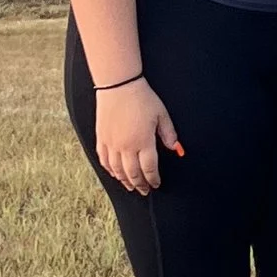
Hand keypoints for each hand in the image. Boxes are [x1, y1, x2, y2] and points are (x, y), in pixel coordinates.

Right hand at [94, 74, 183, 193]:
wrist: (118, 86)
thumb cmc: (142, 98)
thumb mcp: (161, 114)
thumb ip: (168, 133)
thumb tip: (174, 148)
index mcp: (143, 141)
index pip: (149, 168)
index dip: (153, 179)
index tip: (156, 184)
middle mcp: (126, 146)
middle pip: (133, 173)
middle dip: (140, 184)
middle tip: (144, 190)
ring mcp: (111, 143)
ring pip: (117, 170)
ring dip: (125, 181)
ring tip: (131, 186)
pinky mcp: (101, 138)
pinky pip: (104, 160)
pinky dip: (110, 170)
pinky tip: (114, 173)